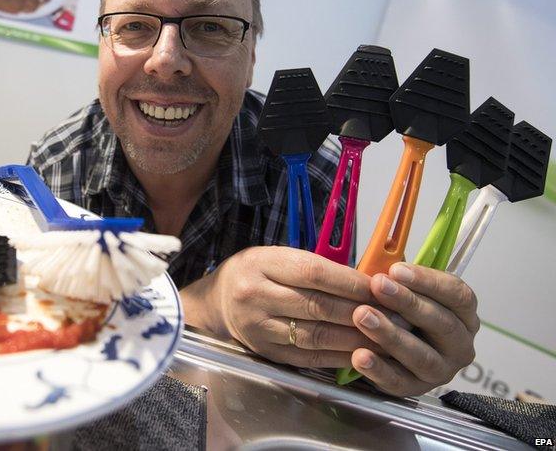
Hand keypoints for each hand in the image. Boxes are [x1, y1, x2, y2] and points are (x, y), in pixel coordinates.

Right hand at [181, 246, 395, 368]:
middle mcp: (256, 296)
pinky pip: (309, 356)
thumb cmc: (256, 273)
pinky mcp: (266, 352)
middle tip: (395, 316)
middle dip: (361, 312)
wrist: (218, 302)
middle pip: (317, 306)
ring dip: (356, 338)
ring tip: (386, 337)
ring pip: (316, 335)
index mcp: (261, 264)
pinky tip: (362, 353)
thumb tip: (368, 281)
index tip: (381, 287)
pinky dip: (339, 356)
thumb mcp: (277, 257)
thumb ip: (315, 267)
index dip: (351, 282)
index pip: (313, 273)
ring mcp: (259, 327)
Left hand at [349, 262, 478, 396]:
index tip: (396, 269)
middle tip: (378, 287)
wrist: (384, 350)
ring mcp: (441, 370)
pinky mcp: (416, 390)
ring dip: (391, 335)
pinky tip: (359, 355)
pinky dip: (379, 369)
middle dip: (408, 303)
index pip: (458, 295)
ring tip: (362, 317)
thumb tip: (380, 259)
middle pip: (442, 324)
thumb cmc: (395, 312)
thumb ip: (397, 279)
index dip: (428, 281)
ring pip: (422, 356)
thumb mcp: (400, 290)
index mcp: (463, 314)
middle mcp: (460, 345)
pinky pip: (399, 382)